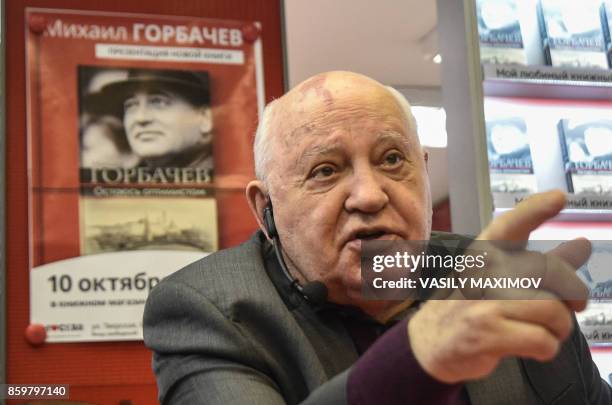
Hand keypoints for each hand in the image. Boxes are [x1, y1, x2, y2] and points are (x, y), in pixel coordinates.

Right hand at [408, 190, 590, 382]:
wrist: (428, 344)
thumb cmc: (466, 309)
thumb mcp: (495, 280)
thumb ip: (540, 264)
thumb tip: (582, 245)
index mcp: (483, 254)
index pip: (509, 225)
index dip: (535, 209)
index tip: (559, 197)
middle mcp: (482, 272)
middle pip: (552, 272)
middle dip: (575, 294)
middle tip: (574, 306)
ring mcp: (483, 301)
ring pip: (553, 311)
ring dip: (559, 329)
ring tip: (545, 332)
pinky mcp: (488, 333)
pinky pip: (543, 341)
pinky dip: (546, 348)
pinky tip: (533, 347)